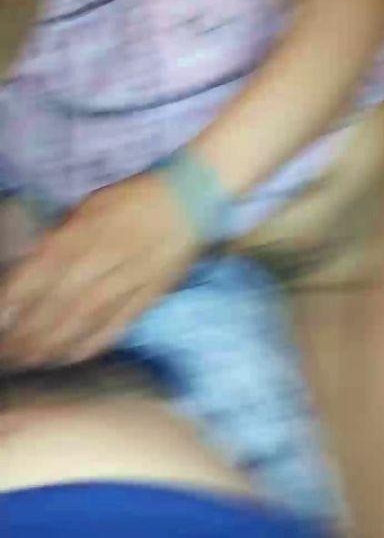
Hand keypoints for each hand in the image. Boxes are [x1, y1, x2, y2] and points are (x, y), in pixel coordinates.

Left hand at [0, 173, 200, 367]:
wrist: (190, 198)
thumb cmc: (133, 199)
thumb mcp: (91, 205)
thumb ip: (63, 236)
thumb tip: (31, 268)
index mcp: (87, 228)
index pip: (43, 268)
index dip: (17, 297)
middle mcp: (107, 254)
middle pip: (61, 300)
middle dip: (30, 331)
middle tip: (8, 352)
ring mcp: (132, 276)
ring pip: (88, 317)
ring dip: (55, 343)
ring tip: (31, 361)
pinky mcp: (152, 293)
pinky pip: (119, 323)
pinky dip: (93, 343)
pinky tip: (70, 357)